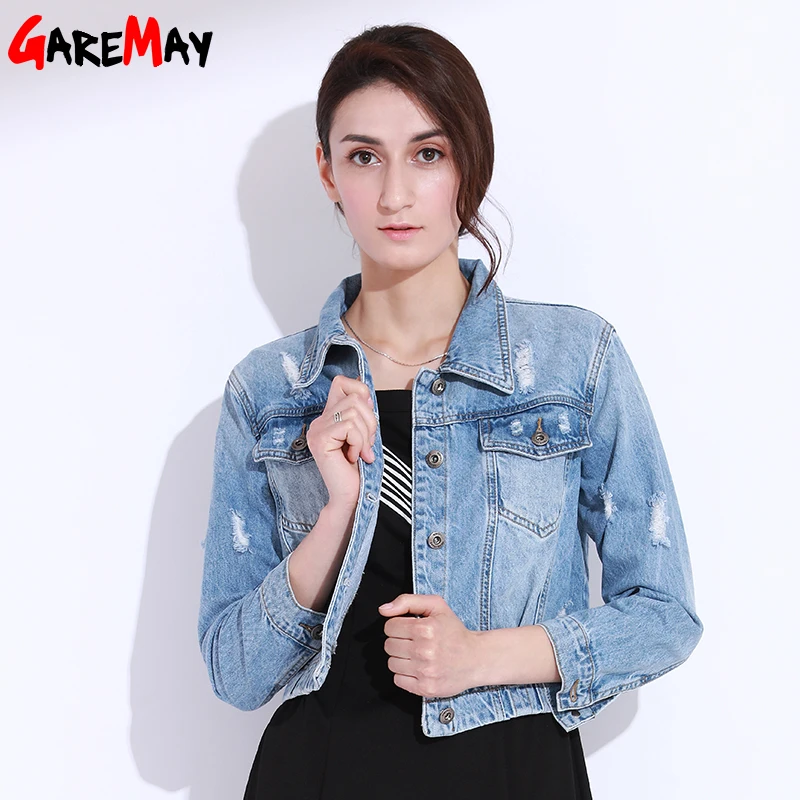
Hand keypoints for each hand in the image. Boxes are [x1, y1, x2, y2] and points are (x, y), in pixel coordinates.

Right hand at [306, 375, 376, 508]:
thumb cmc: (359, 468)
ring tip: (360, 452)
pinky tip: (353, 458)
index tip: (367, 419)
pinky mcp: (320, 439)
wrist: (351, 496)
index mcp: (329, 417)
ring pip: (353, 412)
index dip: (360, 392)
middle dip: (370, 421)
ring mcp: (317, 429)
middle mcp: (319, 421)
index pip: (342, 382)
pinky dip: (359, 443)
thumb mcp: (364, 434)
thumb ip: (363, 413)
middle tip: (367, 444)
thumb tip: (366, 394)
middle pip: (354, 397)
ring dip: (365, 435)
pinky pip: (349, 427)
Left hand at [378, 594, 478, 698]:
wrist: (476, 659)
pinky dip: (405, 675)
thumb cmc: (455, 631)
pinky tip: (418, 668)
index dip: (398, 626)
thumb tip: (383, 610)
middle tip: (414, 642)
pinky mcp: (426, 688)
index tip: (409, 629)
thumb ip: (407, 601)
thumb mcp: (436, 606)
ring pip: (392, 663)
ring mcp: (425, 671)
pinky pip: (398, 680)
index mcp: (425, 629)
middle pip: (389, 645)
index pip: (390, 627)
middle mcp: (424, 651)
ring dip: (401, 659)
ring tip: (417, 655)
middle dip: (399, 642)